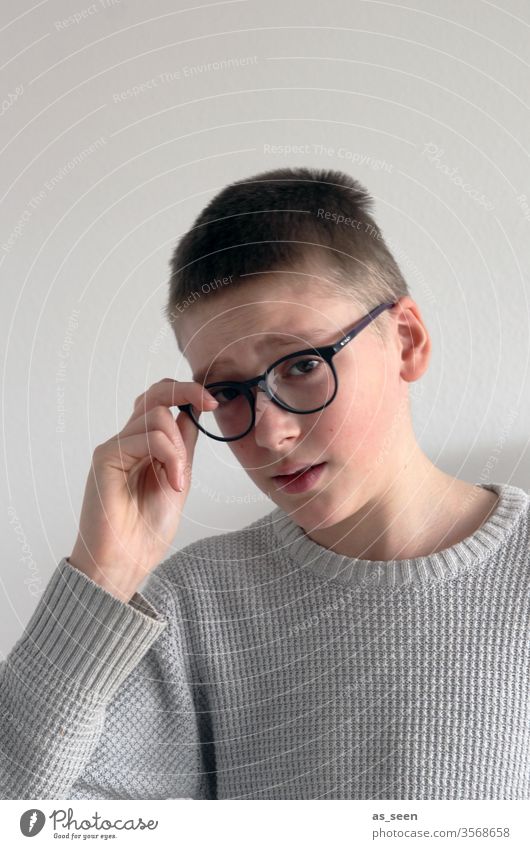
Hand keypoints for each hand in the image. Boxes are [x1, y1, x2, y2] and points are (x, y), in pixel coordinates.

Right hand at [68, 378, 217, 601]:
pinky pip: (147, 437)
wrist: (126, 561)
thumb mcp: (179, 480)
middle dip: (187, 393)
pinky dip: (169, 456)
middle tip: (211, 406)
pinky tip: (173, 483)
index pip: (161, 401)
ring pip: (157, 415)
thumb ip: (183, 448)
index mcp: (145, 445)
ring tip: (179, 479)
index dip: (187, 392)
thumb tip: (192, 413)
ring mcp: (116, 447)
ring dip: (180, 447)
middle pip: (155, 394)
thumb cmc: (147, 530)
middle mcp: (128, 441)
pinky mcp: (106, 456)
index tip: (213, 402)